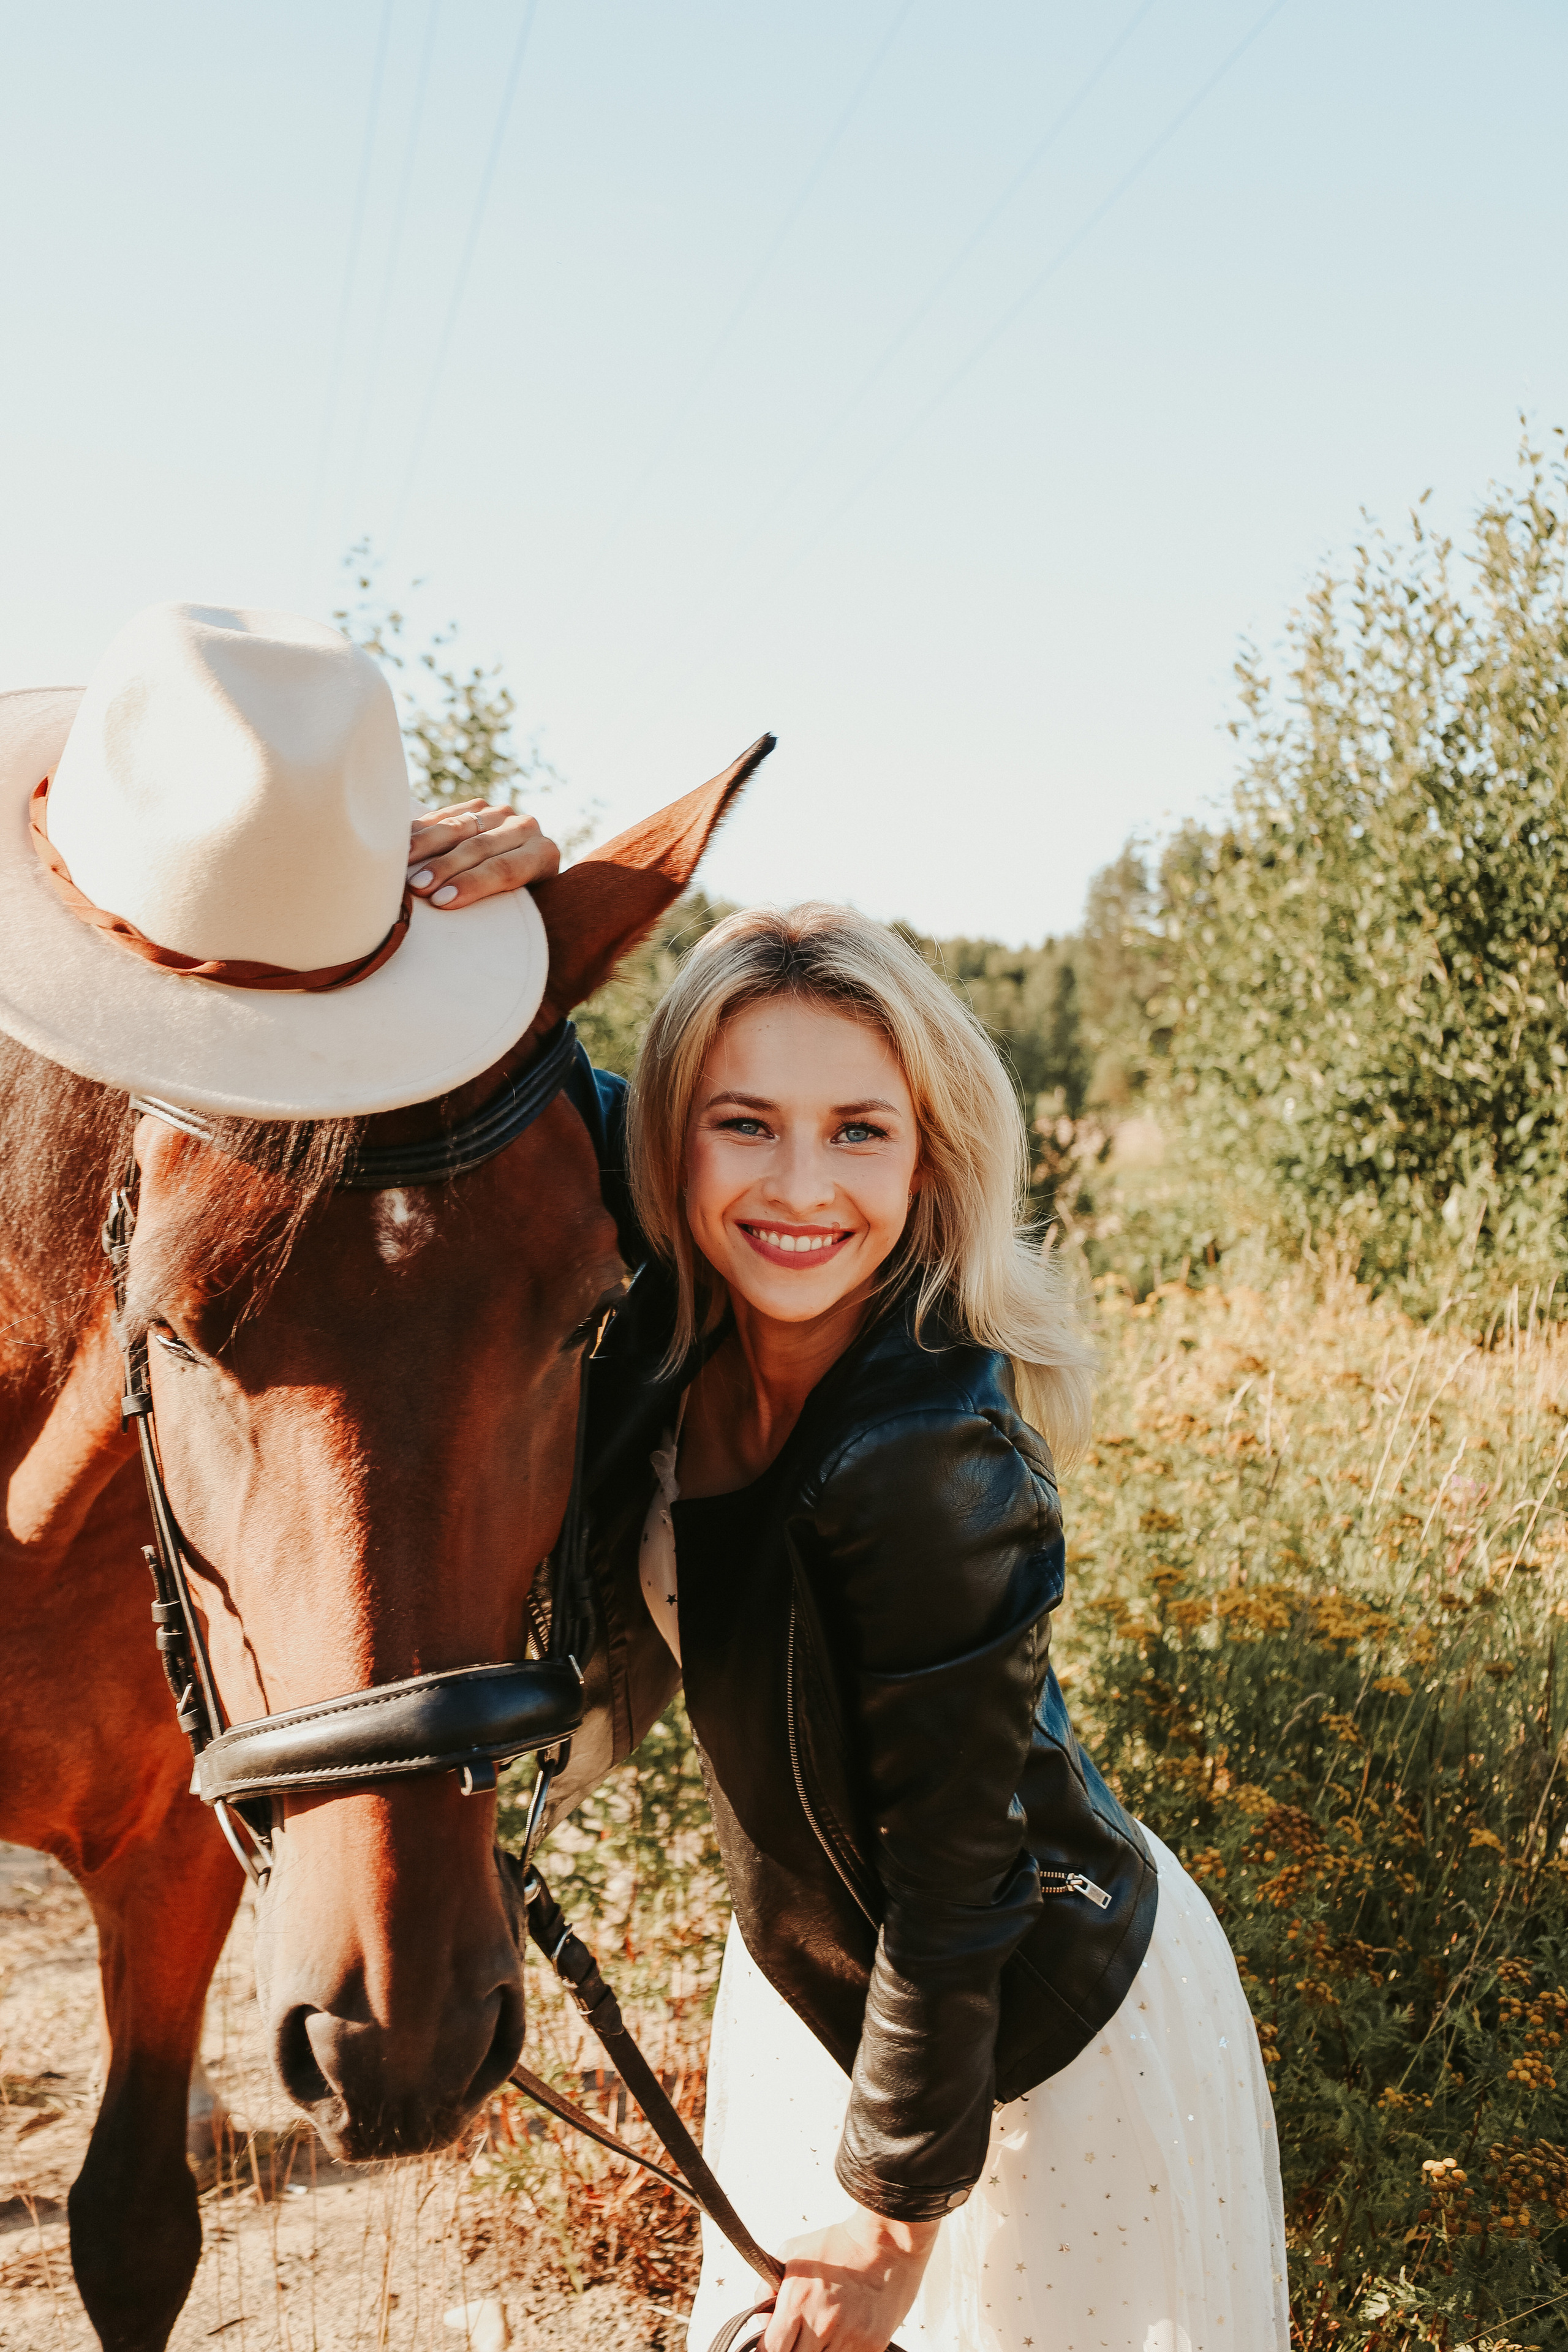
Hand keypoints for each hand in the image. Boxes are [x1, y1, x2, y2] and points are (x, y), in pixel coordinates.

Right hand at [406, 799, 560, 907]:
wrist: (529, 875)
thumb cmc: (521, 908)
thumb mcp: (527, 911)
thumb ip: (508, 914)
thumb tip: (475, 943)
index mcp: (544, 854)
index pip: (506, 869)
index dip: (473, 884)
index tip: (442, 902)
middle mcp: (525, 828)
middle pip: (480, 846)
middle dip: (445, 867)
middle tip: (417, 888)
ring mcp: (500, 814)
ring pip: (459, 826)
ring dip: (426, 846)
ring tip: (400, 865)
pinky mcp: (477, 807)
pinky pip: (445, 815)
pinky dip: (421, 830)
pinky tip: (399, 844)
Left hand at [759, 2207, 938, 2350]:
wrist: (888, 2242)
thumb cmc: (840, 2244)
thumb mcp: (791, 2252)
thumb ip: (767, 2288)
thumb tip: (763, 2320)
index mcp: (797, 2301)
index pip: (771, 2350)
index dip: (768, 2349)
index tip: (773, 2344)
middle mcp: (821, 2324)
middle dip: (791, 2351)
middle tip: (797, 2337)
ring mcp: (847, 2339)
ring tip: (821, 2334)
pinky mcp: (870, 2347)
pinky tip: (840, 2338)